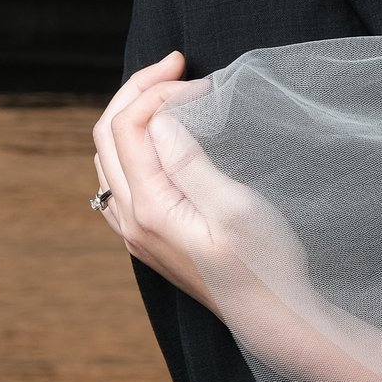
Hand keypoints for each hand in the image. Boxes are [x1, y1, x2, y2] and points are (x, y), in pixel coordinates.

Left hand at [96, 65, 300, 312]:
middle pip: (108, 135)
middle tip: (178, 64)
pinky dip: (133, 143)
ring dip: (134, 115)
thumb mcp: (236, 208)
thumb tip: (160, 120)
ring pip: (109, 156)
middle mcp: (130, 220)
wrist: (273, 317)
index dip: (158, 91)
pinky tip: (163, 137)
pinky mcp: (148, 237)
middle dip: (138, 91)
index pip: (128, 126)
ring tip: (173, 92)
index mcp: (150, 208)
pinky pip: (119, 178)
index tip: (203, 81)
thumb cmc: (265, 264)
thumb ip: (190, 162)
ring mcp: (135, 230)